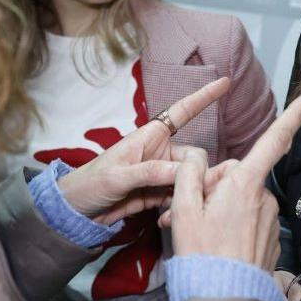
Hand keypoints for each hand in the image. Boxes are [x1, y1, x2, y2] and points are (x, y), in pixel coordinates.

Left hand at [57, 77, 229, 224]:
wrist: (77, 211)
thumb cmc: (90, 184)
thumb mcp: (116, 176)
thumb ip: (148, 172)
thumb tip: (181, 172)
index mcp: (149, 137)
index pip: (182, 112)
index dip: (203, 97)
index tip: (224, 82)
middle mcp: (160, 152)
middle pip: (196, 157)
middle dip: (198, 173)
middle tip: (187, 193)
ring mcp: (161, 173)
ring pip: (192, 179)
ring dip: (189, 194)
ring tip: (173, 211)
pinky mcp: (159, 193)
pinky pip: (182, 196)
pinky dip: (180, 206)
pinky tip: (168, 218)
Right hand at [170, 93, 300, 269]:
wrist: (224, 299)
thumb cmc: (202, 255)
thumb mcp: (183, 208)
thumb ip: (189, 173)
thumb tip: (198, 158)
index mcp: (244, 184)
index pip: (274, 141)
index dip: (294, 116)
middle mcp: (263, 198)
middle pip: (239, 174)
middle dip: (213, 184)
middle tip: (186, 209)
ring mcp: (269, 219)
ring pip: (241, 198)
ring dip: (218, 206)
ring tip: (195, 229)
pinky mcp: (269, 238)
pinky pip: (247, 218)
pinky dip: (229, 223)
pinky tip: (212, 240)